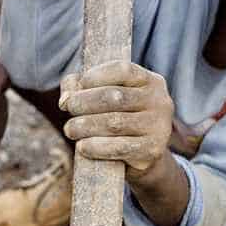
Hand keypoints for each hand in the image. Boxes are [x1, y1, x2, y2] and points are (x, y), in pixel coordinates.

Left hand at [59, 60, 174, 179]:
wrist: (141, 155)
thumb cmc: (116, 116)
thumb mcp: (102, 95)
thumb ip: (79, 87)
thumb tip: (66, 99)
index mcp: (150, 80)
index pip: (123, 70)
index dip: (96, 76)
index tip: (79, 84)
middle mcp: (159, 101)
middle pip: (115, 97)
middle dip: (85, 102)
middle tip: (68, 108)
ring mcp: (159, 126)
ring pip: (115, 123)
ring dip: (86, 126)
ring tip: (70, 129)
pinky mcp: (153, 150)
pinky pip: (121, 147)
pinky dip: (97, 147)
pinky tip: (82, 146)